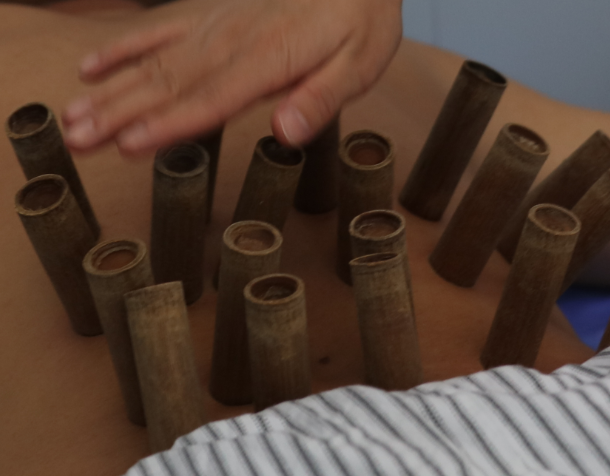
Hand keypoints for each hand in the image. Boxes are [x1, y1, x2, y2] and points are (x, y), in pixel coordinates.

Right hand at [61, 0, 402, 153]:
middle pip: (168, 84)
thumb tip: (286, 132)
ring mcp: (215, 27)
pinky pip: (159, 32)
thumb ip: (321, 99)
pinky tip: (93, 67)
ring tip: (71, 118)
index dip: (168, 125)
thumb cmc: (360, 19)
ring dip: (110, 91)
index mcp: (268, 59)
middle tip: (76, 142)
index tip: (127, 145)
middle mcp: (231, 42)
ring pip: (153, 63)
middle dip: (120, 114)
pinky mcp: (211, 18)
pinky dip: (124, 49)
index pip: (210, 98)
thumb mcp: (359, 64)